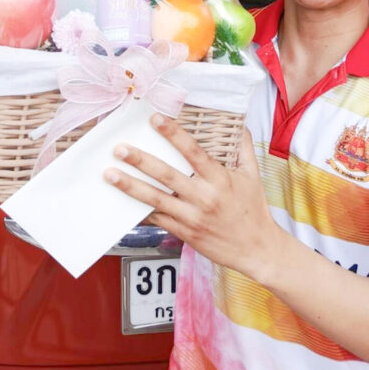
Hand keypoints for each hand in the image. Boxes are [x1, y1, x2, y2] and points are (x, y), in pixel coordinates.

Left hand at [104, 114, 281, 278]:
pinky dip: (140, 210)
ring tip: (110, 174)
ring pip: (156, 199)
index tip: (155, 119)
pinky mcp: (185, 233)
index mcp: (219, 178)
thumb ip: (243, 148)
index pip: (192, 151)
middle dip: (141, 160)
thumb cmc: (254, 211)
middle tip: (120, 148)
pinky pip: (158, 219)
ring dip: (130, 186)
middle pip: (167, 174)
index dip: (173, 134)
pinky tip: (122, 203)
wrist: (257, 250)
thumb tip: (239, 124)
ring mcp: (192, 216)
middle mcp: (203, 196)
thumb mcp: (253, 175)